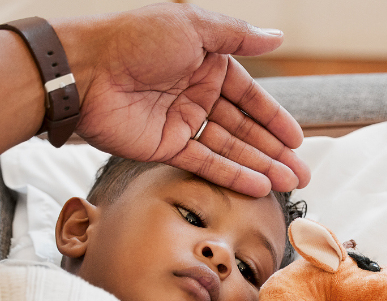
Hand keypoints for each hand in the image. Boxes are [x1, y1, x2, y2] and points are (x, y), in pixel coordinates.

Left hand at [56, 4, 310, 196]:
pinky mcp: (166, 146)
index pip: (250, 96)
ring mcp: (182, 122)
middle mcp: (197, 93)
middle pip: (244, 127)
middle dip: (274, 151)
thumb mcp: (193, 27)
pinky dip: (232, 174)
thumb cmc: (135, 38)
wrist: (85, 70)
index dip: (274, 119)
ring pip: (230, 148)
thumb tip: (278, 37)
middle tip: (302, 174)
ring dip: (260, 166)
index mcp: (206, 63)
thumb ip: (237, 36)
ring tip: (289, 184)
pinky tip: (258, 186)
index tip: (297, 140)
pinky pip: (205, 163)